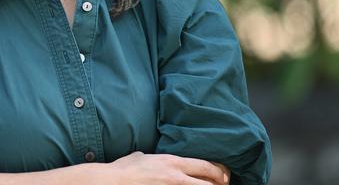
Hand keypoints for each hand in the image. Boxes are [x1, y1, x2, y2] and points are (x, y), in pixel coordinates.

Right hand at [104, 151, 229, 184]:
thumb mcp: (140, 156)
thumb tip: (146, 158)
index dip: (218, 171)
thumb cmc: (124, 169)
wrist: (114, 181)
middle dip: (220, 184)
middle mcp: (177, 177)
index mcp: (172, 162)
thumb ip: (149, 157)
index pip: (205, 166)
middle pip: (209, 183)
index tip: (224, 175)